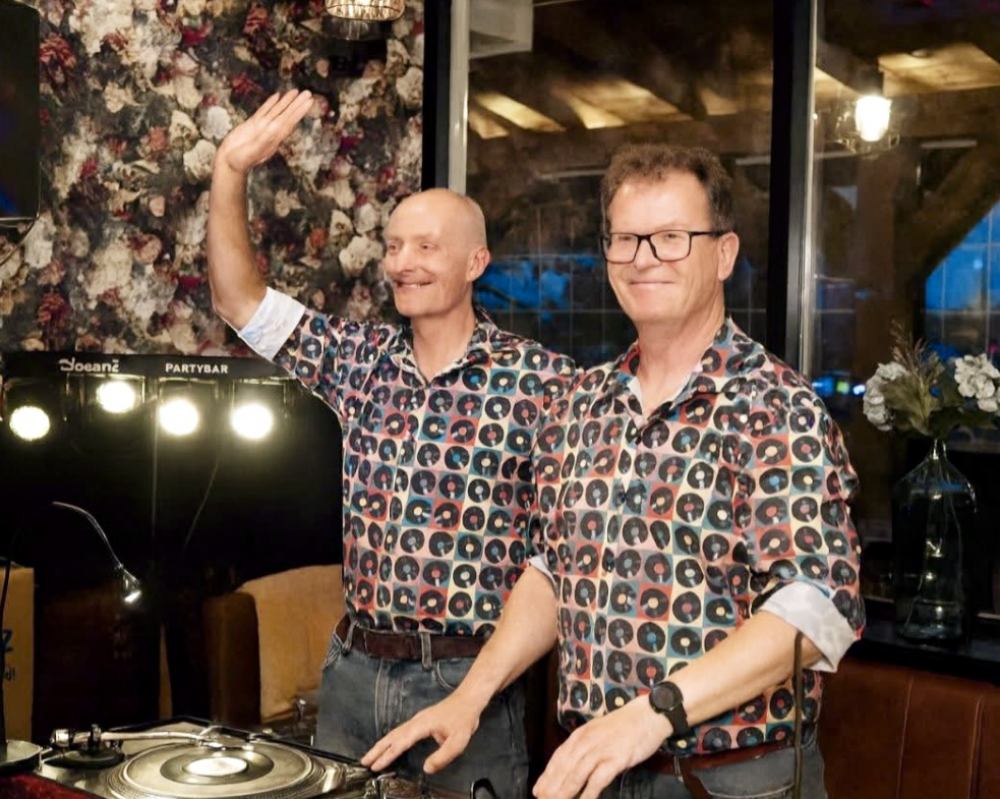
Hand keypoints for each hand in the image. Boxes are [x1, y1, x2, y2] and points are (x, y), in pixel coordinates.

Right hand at [216, 90, 314, 175]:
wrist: (229, 162)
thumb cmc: (240, 160)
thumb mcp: (253, 151)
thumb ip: (263, 140)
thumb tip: (274, 130)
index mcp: (274, 139)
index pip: (290, 122)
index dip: (299, 111)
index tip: (310, 102)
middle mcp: (271, 131)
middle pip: (286, 115)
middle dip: (297, 104)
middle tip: (308, 93)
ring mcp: (262, 127)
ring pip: (277, 111)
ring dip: (286, 102)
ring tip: (296, 91)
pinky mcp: (252, 124)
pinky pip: (264, 111)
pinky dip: (270, 103)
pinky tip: (277, 96)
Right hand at [361, 693, 483, 774]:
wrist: (468, 700)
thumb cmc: (463, 718)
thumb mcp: (457, 742)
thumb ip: (442, 757)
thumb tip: (426, 769)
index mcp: (421, 726)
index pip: (400, 743)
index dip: (387, 756)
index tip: (375, 766)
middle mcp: (416, 722)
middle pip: (392, 736)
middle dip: (377, 750)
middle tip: (364, 761)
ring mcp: (418, 720)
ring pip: (395, 733)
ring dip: (382, 744)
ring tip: (372, 755)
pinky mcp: (422, 721)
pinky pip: (402, 732)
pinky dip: (392, 740)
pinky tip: (391, 745)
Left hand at [532, 695, 672, 798]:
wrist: (647, 715)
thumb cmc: (623, 726)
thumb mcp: (598, 732)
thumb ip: (585, 747)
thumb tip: (572, 766)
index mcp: (580, 735)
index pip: (559, 757)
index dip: (547, 775)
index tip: (537, 790)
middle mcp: (586, 741)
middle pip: (564, 767)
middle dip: (551, 786)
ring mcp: (601, 749)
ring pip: (576, 773)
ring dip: (564, 791)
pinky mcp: (616, 758)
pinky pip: (598, 779)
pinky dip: (588, 793)